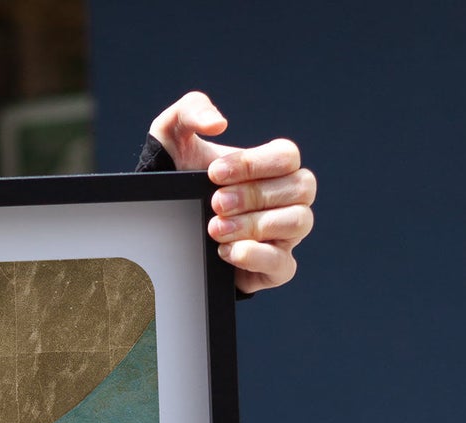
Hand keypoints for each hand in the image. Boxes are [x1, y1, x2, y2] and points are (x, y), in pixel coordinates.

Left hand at [150, 92, 315, 293]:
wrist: (167, 226)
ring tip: (216, 229)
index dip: (253, 164)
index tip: (213, 173)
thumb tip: (219, 122)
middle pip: (298, 188)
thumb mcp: (174, 136)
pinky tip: (227, 251)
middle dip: (253, 195)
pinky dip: (257, 257)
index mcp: (276, 164)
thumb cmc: (180, 176)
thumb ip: (192, 110)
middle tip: (214, 204)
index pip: (287, 156)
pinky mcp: (275, 268)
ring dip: (256, 225)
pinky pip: (283, 264)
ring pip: (297, 222)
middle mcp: (289, 197)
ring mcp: (286, 233)